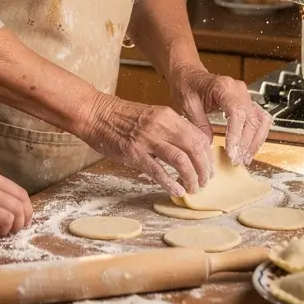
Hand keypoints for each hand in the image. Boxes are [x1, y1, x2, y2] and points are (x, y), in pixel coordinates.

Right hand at [81, 95, 212, 199]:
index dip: (208, 156)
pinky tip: (176, 190)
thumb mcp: (152, 115)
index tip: (208, 167)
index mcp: (167, 115)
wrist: (95, 113)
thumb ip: (170, 129)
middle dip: (204, 169)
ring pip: (181, 160)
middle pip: (195, 149)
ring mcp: (147, 139)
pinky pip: (157, 171)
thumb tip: (189, 149)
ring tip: (192, 188)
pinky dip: (170, 183)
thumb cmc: (121, 117)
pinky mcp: (133, 153)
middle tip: (204, 182)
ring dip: (191, 178)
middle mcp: (161, 125)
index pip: (199, 136)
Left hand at [169, 63, 271, 166]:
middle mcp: (239, 89)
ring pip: (260, 120)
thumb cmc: (186, 86)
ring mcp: (245, 95)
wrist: (189, 74)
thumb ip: (199, 124)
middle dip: (246, 143)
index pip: (237, 113)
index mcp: (223, 86)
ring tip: (244, 158)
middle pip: (251, 119)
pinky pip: (259, 120)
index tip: (231, 153)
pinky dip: (257, 136)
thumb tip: (210, 145)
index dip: (237, 135)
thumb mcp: (187, 105)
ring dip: (255, 141)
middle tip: (236, 160)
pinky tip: (248, 149)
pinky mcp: (247, 102)